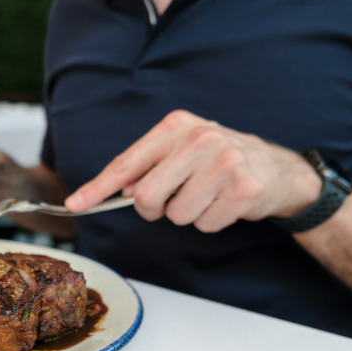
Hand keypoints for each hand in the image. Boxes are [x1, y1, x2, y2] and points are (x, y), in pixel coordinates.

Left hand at [64, 110, 322, 231]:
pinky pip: (205, 224)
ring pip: (176, 214)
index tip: (75, 205)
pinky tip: (225, 203)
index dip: (98, 187)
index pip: (127, 163)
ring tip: (207, 195)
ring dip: (188, 214)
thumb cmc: (217, 161)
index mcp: (175, 126)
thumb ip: (148, 167)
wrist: (276, 168)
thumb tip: (119, 191)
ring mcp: (224, 162)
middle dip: (155, 208)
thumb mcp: (181, 150)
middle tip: (175, 198)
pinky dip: (211, 222)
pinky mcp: (244, 188)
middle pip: (146, 196)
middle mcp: (199, 139)